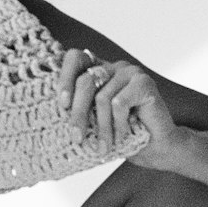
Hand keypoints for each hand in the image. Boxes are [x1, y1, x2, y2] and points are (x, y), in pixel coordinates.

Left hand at [58, 49, 182, 164]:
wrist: (157, 148)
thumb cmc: (122, 134)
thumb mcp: (94, 121)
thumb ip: (78, 109)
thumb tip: (50, 111)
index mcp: (98, 70)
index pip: (75, 58)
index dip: (65, 78)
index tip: (61, 104)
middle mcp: (113, 66)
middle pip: (85, 81)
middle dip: (78, 113)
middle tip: (76, 137)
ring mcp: (130, 72)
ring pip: (102, 98)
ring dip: (102, 127)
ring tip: (103, 147)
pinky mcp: (144, 82)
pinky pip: (119, 103)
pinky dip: (118, 124)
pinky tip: (122, 136)